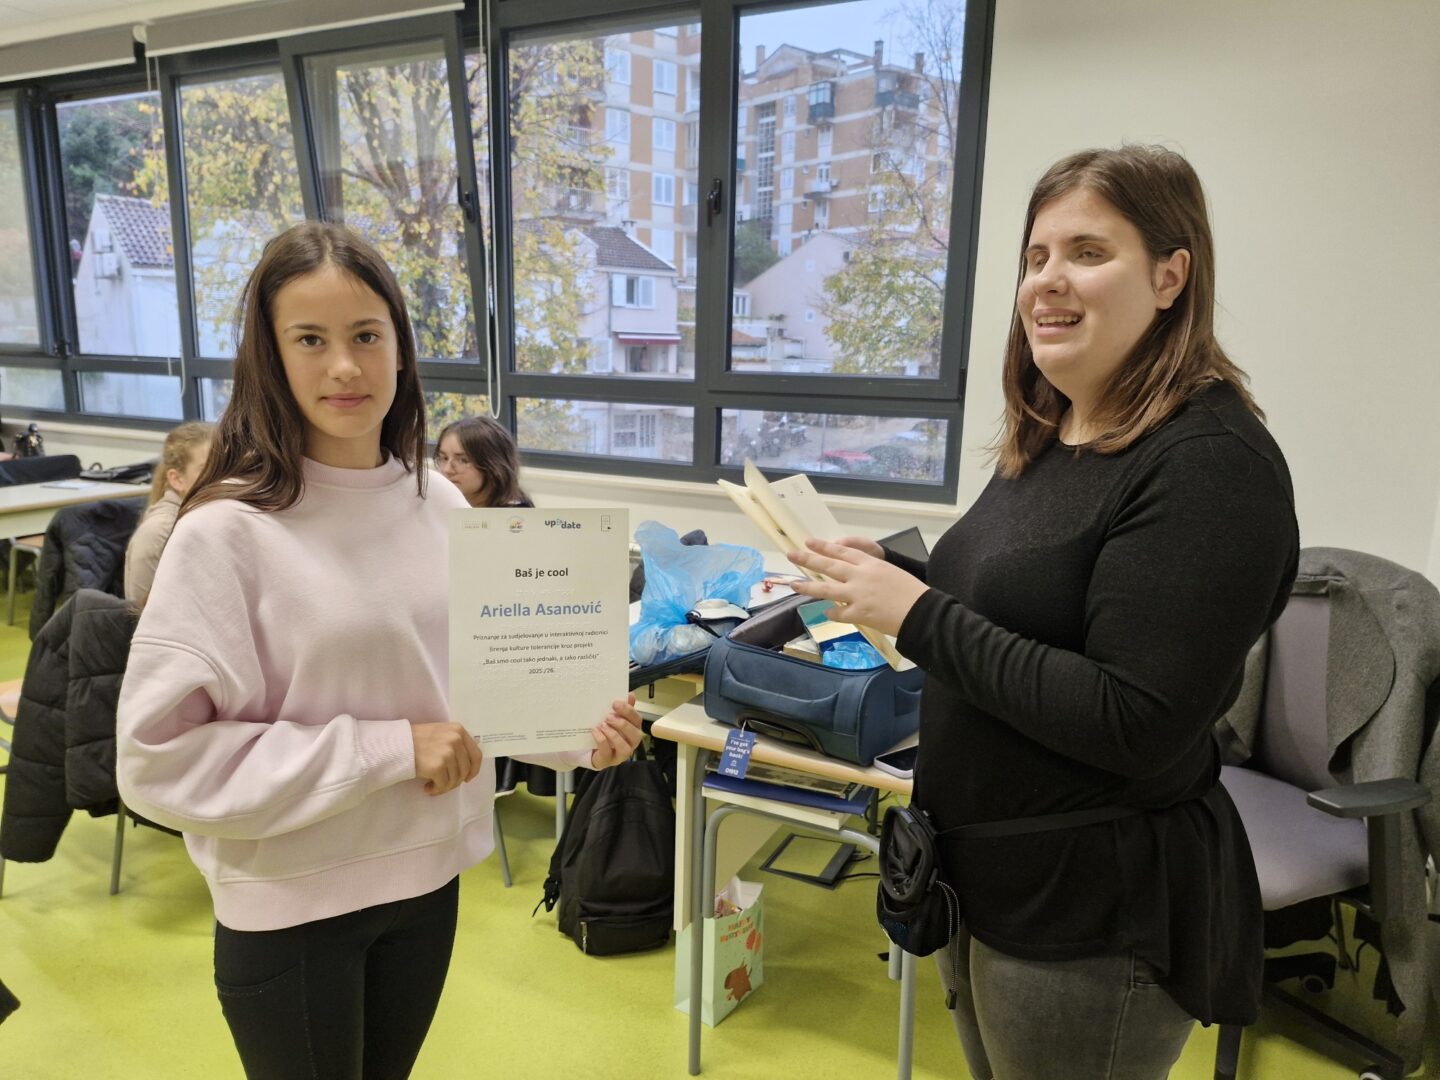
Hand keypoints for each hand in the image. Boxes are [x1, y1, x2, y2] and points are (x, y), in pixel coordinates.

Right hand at [412, 722, 483, 795]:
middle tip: (444, 784)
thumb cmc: (416, 740)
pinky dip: (436, 790)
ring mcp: (447, 753)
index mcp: (458, 730)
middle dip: (456, 781)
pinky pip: (443, 785)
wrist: (396, 744)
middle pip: (466, 770)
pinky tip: (427, 787)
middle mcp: (456, 739)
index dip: (474, 770)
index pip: (476, 754)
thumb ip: (456, 742)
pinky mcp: (437, 766)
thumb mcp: (441, 733)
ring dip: (445, 787)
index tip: (467, 778)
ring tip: (433, 785)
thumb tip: (471, 757)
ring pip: (455, 779)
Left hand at [590, 695, 644, 769]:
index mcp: (634, 729)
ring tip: (602, 725)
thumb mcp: (614, 718)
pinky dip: (602, 741)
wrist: (592, 749)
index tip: (615, 703)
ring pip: (625, 747)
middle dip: (622, 724)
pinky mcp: (608, 760)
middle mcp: (631, 743)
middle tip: (608, 716)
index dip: (628, 711)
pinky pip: (607, 753)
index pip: (637, 719)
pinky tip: (595, 732)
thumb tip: (631, 694)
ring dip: (613, 735)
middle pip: (635, 734)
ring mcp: (621, 754)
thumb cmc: (607, 732)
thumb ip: (623, 708)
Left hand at [787, 537, 928, 636]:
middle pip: (829, 565)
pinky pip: (838, 613)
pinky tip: (825, 612)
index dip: (824, 546)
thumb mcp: (891, 573)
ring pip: (826, 589)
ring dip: (808, 586)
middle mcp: (860, 576)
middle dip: (808, 559)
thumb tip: (853, 576)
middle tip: (791, 555)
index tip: (809, 542)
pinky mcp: (859, 614)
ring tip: (793, 584)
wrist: (923, 612)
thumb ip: (870, 572)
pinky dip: (831, 613)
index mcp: (870, 564)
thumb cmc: (912, 592)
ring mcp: (857, 595)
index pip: (842, 551)